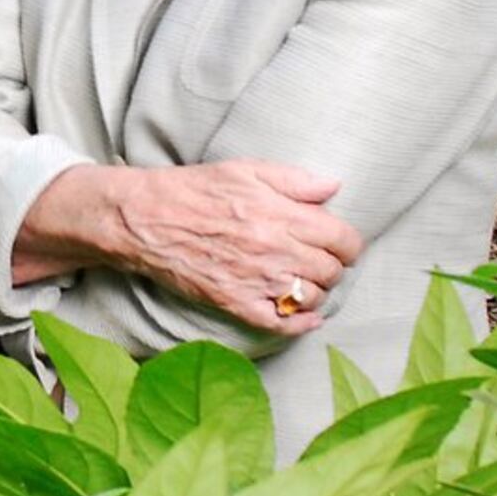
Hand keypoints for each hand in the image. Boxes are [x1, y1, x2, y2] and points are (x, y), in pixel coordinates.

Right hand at [60, 160, 360, 333]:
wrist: (147, 219)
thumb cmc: (196, 190)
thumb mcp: (246, 170)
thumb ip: (294, 180)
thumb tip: (333, 187)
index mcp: (282, 216)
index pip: (342, 240)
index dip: (348, 242)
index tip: (341, 242)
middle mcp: (275, 252)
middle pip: (331, 271)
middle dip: (334, 265)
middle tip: (321, 259)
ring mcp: (256, 282)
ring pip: (312, 297)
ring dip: (317, 291)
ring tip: (306, 280)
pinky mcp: (236, 304)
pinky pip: (281, 324)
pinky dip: (301, 324)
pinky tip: (306, 317)